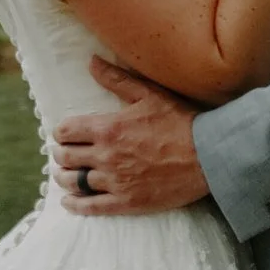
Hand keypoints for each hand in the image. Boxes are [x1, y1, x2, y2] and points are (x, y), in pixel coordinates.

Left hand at [53, 59, 210, 212]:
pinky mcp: (126, 202)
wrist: (208, 156)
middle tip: (64, 154)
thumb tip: (91, 62)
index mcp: (108, 128)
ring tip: (65, 176)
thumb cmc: (181, 122)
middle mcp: (106, 156)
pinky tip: (69, 201)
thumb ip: (117, 80)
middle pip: (66, 157)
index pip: (66, 131)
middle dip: (61, 154)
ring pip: (74, 182)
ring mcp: (115, 181)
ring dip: (64, 178)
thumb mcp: (149, 94)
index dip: (62, 132)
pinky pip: (91, 207)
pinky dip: (75, 204)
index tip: (66, 134)